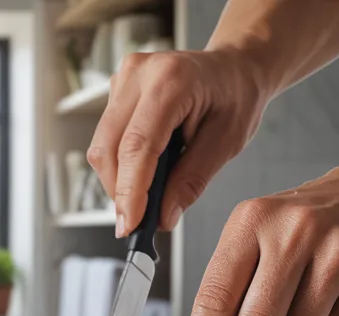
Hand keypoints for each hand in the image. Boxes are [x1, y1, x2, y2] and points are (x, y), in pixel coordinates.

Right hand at [88, 49, 269, 235]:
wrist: (234, 67)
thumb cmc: (236, 98)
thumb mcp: (227, 142)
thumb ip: (192, 180)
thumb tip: (162, 218)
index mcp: (172, 80)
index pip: (137, 145)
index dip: (130, 190)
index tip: (129, 225)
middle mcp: (139, 74)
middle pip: (109, 148)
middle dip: (119, 191)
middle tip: (137, 222)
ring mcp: (123, 79)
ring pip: (102, 146)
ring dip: (118, 180)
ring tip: (146, 195)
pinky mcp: (115, 89)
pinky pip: (106, 138)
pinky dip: (120, 164)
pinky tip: (144, 169)